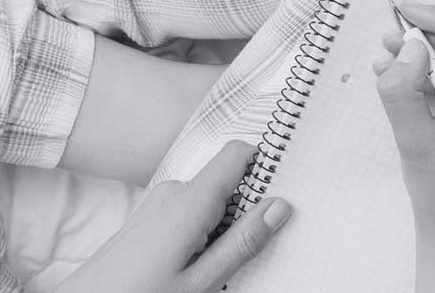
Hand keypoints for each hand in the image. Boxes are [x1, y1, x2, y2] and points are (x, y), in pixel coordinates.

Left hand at [58, 141, 292, 292]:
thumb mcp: (202, 281)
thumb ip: (242, 243)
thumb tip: (280, 206)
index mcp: (190, 200)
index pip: (237, 153)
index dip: (265, 164)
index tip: (285, 190)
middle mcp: (173, 191)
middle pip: (228, 182)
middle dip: (248, 209)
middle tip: (256, 248)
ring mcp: (158, 202)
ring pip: (210, 202)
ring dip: (224, 227)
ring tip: (220, 268)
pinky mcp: (150, 216)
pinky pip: (190, 213)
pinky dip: (204, 234)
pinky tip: (198, 266)